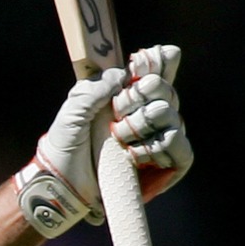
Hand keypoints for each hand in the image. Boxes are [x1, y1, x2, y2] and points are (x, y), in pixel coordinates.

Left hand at [15, 44, 191, 237]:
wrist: (64, 183)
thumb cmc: (67, 147)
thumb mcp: (73, 111)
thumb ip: (94, 88)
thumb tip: (122, 75)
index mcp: (127, 98)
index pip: (155, 71)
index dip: (155, 62)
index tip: (138, 62)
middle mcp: (148, 114)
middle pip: (165, 89)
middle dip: (138, 94)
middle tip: (117, 109)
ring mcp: (161, 137)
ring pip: (171, 113)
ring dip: (141, 123)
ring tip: (118, 137)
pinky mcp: (169, 163)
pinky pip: (180, 145)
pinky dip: (157, 145)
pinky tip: (134, 154)